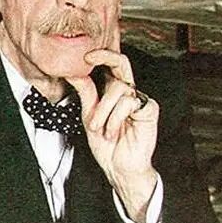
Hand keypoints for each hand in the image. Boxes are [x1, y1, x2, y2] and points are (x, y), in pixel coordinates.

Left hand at [66, 48, 158, 222]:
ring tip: (100, 129)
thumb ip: (85, 92)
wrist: (118, 168)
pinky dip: (115, 118)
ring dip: (103, 110)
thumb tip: (72, 71)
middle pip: (121, 62)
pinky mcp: (149, 109)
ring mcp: (139, 99)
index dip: (101, 54)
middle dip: (104, 57)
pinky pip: (128, 102)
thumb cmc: (106, 144)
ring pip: (118, 88)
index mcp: (113, 91)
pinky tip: (113, 131)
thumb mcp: (89, 115)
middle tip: (87, 58)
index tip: (84, 55)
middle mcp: (128, 91)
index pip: (111, 65)